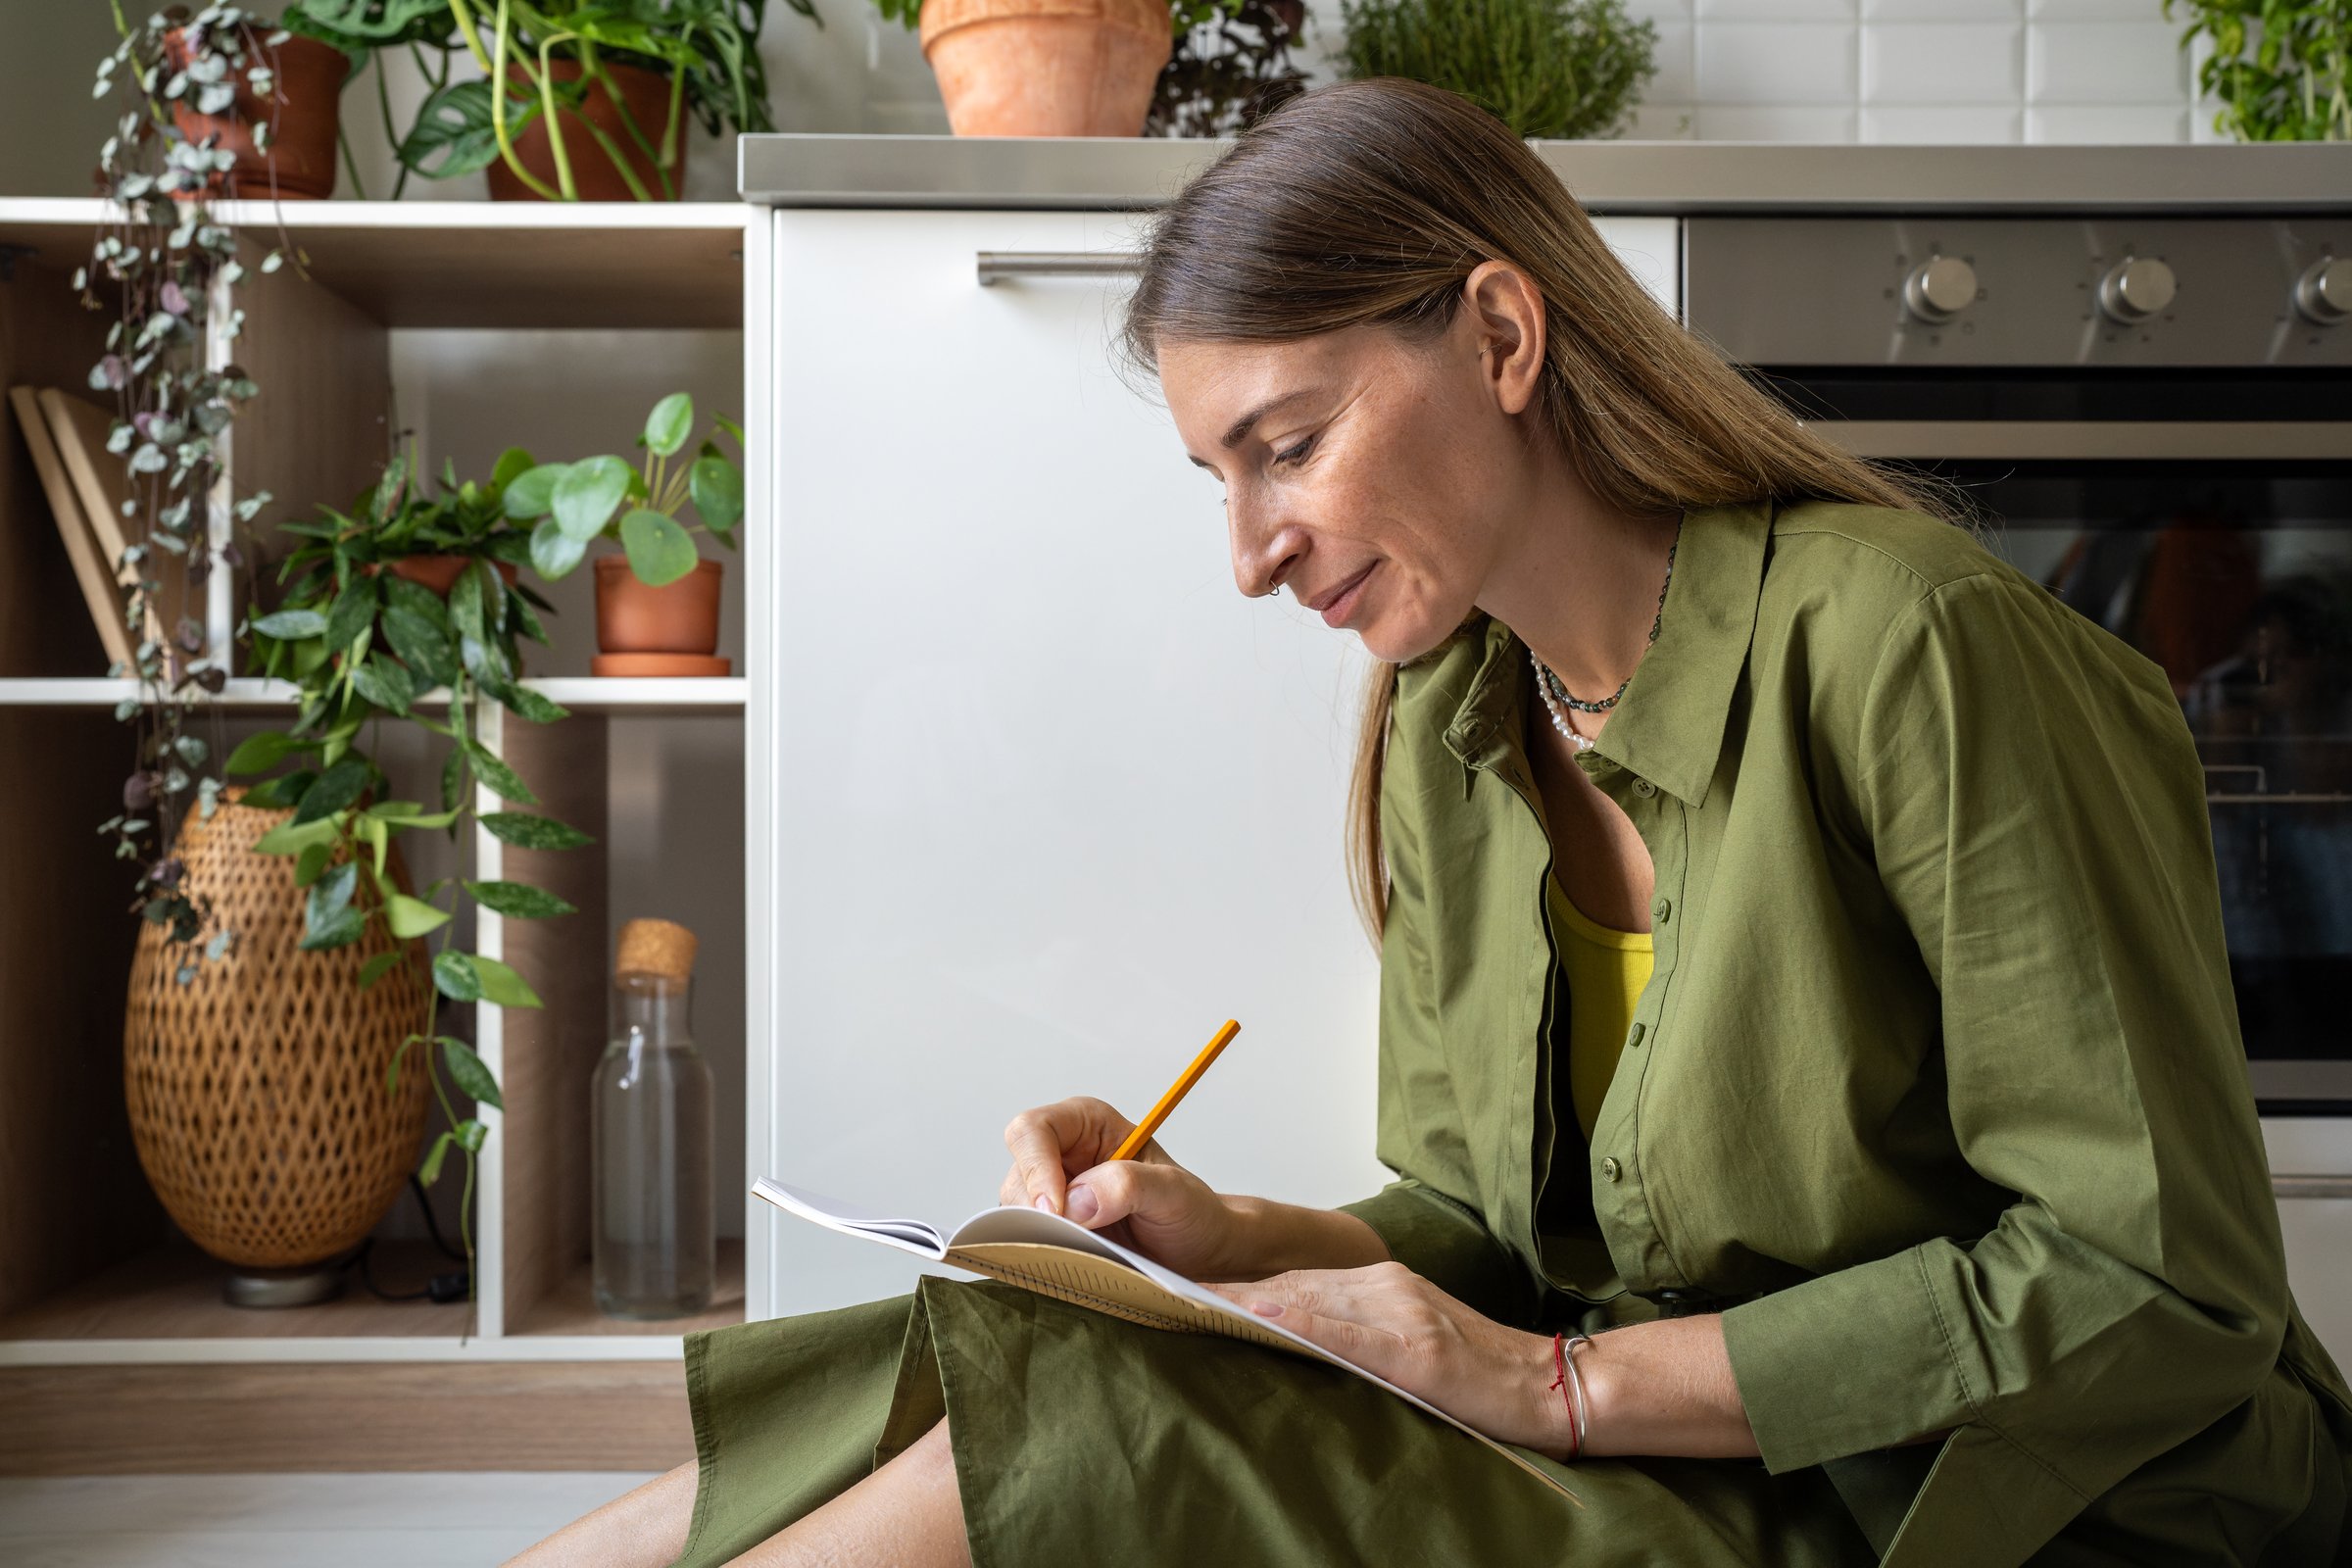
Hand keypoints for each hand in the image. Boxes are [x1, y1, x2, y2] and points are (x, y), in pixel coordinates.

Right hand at [998, 1096, 1248, 1278]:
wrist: (1199, 1247)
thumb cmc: (1191, 1211)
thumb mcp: (1174, 1193)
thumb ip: (1129, 1185)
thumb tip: (1076, 1200)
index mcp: (1088, 1124)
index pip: (1034, 1130)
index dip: (1036, 1168)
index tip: (1057, 1210)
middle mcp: (1064, 1151)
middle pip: (1018, 1170)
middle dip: (1036, 1207)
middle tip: (1072, 1237)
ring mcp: (1054, 1190)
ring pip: (1015, 1208)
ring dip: (1041, 1232)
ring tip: (1088, 1248)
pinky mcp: (1051, 1225)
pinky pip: (1025, 1236)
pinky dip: (1043, 1250)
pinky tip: (1077, 1258)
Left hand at [1206, 1263, 1570, 1455]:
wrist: (1550, 1384)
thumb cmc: (1480, 1374)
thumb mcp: (1408, 1342)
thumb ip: (1352, 1333)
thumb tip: (1284, 1340)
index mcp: (1379, 1283)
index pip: (1290, 1281)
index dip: (1235, 1288)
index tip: (1181, 1291)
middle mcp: (1384, 1285)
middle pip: (1288, 1283)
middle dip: (1227, 1290)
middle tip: (1165, 1292)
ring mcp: (1401, 1310)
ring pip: (1307, 1298)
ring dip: (1247, 1302)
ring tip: (1191, 1304)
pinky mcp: (1418, 1347)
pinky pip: (1347, 1332)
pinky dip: (1301, 1323)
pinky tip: (1264, 1320)